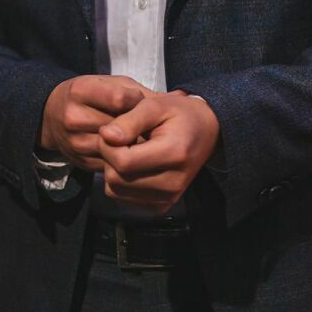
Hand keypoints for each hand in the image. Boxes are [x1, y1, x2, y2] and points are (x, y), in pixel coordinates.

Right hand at [40, 74, 148, 170]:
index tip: (141, 102)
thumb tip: (178, 97)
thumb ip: (137, 91)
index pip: (119, 98)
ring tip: (143, 138)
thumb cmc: (89, 94)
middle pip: (118, 126)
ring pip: (116, 148)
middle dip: (137, 126)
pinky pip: (111, 164)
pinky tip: (130, 151)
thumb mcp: (108, 83)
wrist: (52, 115)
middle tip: (150, 125)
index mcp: (80, 90)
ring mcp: (75, 142)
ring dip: (133, 146)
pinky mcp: (81, 162)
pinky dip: (123, 158)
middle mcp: (74, 117)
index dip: (136, 101)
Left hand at [98, 90, 219, 213]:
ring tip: (125, 150)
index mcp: (173, 155)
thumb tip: (105, 135)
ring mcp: (167, 198)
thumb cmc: (179, 114)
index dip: (107, 145)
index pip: (123, 161)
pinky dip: (120, 182)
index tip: (109, 130)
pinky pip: (124, 199)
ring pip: (116, 192)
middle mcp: (172, 183)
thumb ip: (130, 120)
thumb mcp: (155, 105)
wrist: (205, 131)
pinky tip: (131, 164)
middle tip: (116, 139)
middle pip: (116, 180)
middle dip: (107, 158)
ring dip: (112, 170)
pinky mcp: (161, 206)